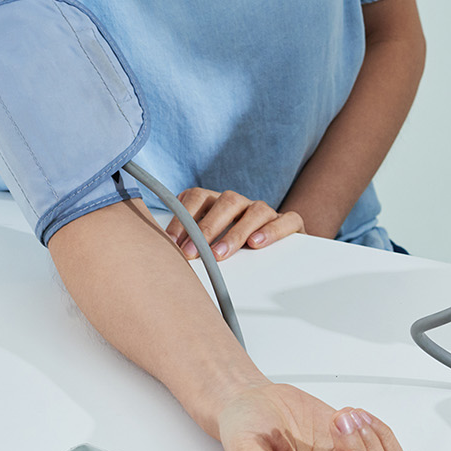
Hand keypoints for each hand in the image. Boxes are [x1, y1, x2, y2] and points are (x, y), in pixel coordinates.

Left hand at [164, 188, 304, 261]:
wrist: (277, 254)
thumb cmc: (230, 250)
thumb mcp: (205, 244)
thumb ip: (187, 241)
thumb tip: (159, 250)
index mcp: (217, 202)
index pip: (197, 196)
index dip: (183, 217)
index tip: (172, 242)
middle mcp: (241, 203)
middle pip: (226, 202)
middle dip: (206, 228)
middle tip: (192, 253)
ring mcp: (266, 212)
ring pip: (255, 210)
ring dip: (236, 232)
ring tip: (220, 253)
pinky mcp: (290, 223)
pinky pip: (286, 220)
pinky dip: (272, 230)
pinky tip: (256, 243)